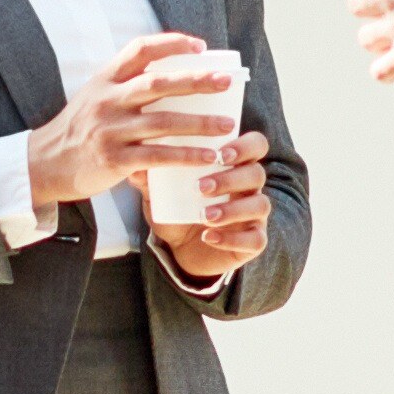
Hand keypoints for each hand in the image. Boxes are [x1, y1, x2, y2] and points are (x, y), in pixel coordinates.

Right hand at [22, 33, 238, 207]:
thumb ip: (125, 85)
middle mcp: (107, 100)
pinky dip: (186, 156)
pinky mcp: (114, 159)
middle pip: (158, 83)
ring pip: (163, 122)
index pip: (140, 50)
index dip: (172, 44)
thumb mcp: (95, 96)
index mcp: (105, 79)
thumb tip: (174, 77)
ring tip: (228, 125)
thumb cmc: (79, 128)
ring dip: (200, 124)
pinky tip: (207, 158)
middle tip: (226, 82)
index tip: (201, 46)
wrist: (44, 163)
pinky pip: (157, 156)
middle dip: (196, 81)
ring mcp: (110, 130)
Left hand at [151, 155, 273, 286]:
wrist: (180, 247)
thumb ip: (150, 178)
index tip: (221, 152)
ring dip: (232, 209)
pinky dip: (232, 238)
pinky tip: (208, 236)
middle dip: (231, 178)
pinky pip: (256, 240)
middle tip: (202, 186)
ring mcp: (255, 215)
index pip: (255, 145)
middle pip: (257, 174)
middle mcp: (250, 188)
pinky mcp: (254, 241)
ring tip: (203, 215)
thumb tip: (133, 167)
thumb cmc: (177, 209)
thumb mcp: (161, 192)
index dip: (245, 146)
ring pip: (260, 205)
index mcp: (235, 166)